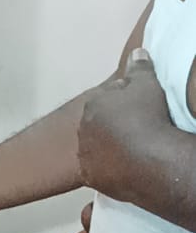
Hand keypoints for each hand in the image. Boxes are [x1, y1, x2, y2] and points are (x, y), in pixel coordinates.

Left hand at [78, 48, 172, 202]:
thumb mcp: (146, 84)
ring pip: (98, 149)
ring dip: (110, 148)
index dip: (124, 102)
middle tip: (136, 129)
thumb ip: (138, 67)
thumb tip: (136, 53)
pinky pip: (102, 171)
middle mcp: (82, 132)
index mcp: (91, 107)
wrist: (150, 159)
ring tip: (133, 149)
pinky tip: (127, 166)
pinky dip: (112, 168)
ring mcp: (86, 157)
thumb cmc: (147, 117)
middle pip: (99, 125)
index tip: (139, 108)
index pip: (106, 100)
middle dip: (113, 125)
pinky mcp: (93, 180)